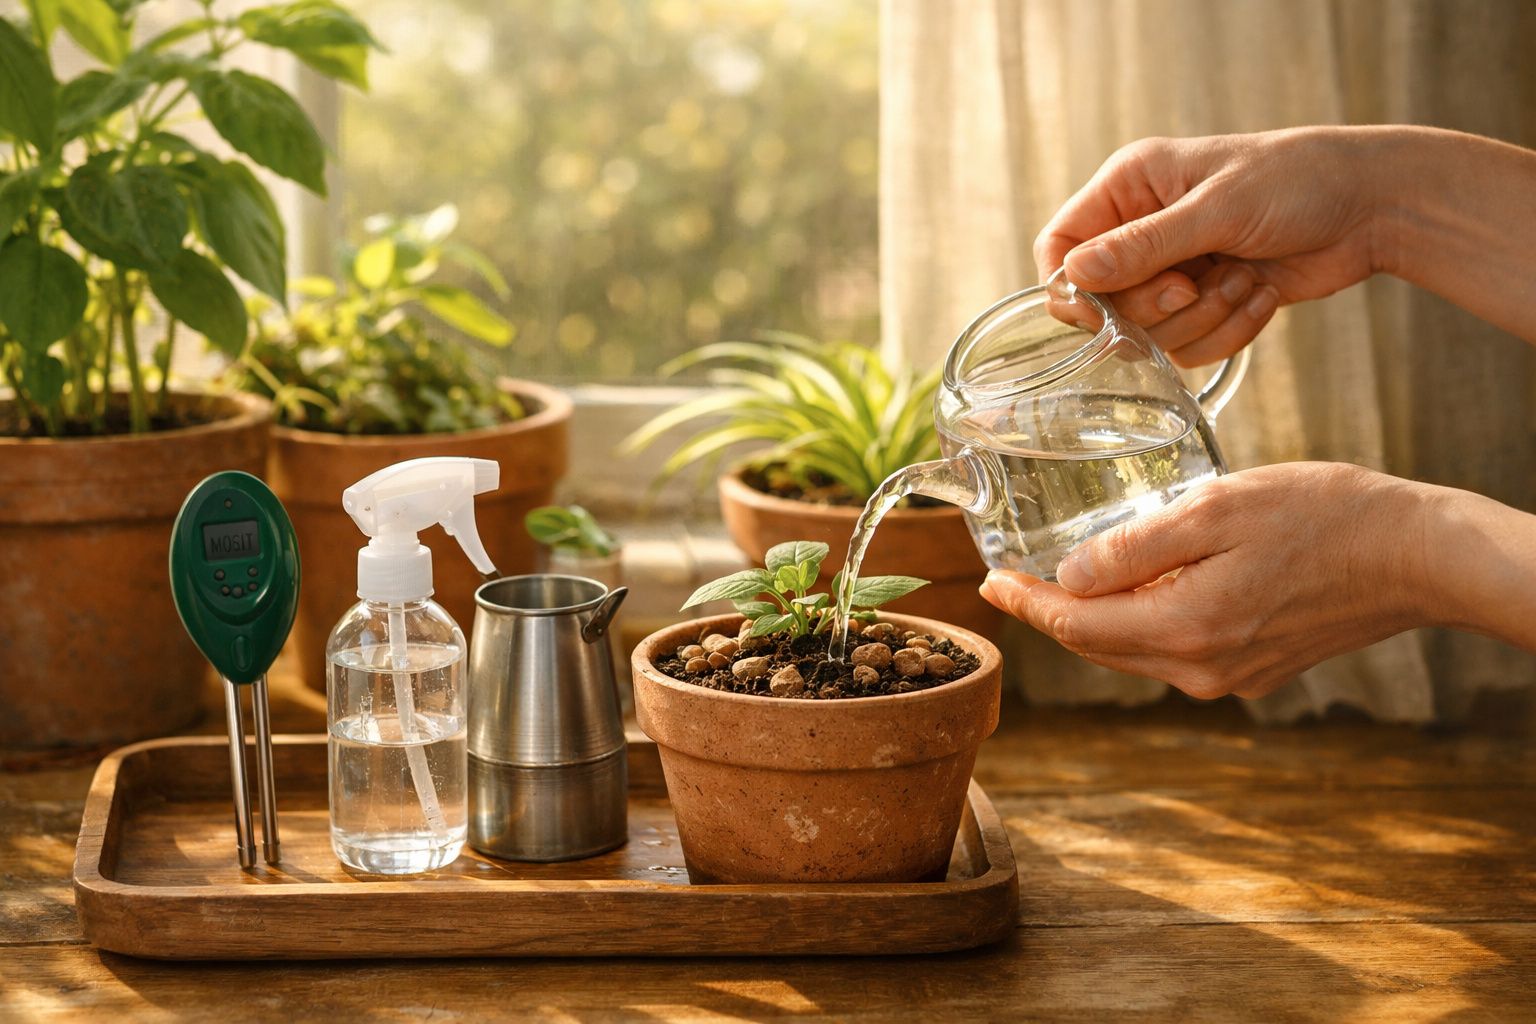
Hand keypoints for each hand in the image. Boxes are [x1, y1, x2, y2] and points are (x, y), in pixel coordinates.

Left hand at [977, 463, 1435, 699]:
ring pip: (1132, 651)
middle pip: (1096, 644)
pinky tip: (1131, 591)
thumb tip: (1068, 576)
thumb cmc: (1321, 516)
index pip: (1074, 624)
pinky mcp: (1252, 671)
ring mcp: (1227, 676)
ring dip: (1091, 620)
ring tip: (1057, 584)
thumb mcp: (1216, 509)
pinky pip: (1171, 650)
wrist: (1415, 557)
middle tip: (1008, 582)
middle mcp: (1198, 668)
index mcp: (1182, 628)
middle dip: (1049, 612)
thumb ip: (1134, 546)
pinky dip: (1139, 623)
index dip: (1024, 602)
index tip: (988, 582)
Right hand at [1034, 127, 1385, 365]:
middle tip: (1194, 285)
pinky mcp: (1206, 305)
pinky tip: (1261, 293)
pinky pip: (1188, 347)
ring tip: (1244, 280)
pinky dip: (1229, 331)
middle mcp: (1142, 229)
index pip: (1059, 246)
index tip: (1104, 310)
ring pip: (1147, 333)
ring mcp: (1173, 270)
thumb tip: (1073, 276)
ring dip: (1201, 319)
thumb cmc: (1299, 180)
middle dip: (1154, 306)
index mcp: (1129, 187)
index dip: (1072, 286)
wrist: (1373, 206)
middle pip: (1102, 302)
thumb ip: (1143, 246)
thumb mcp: (1216, 209)